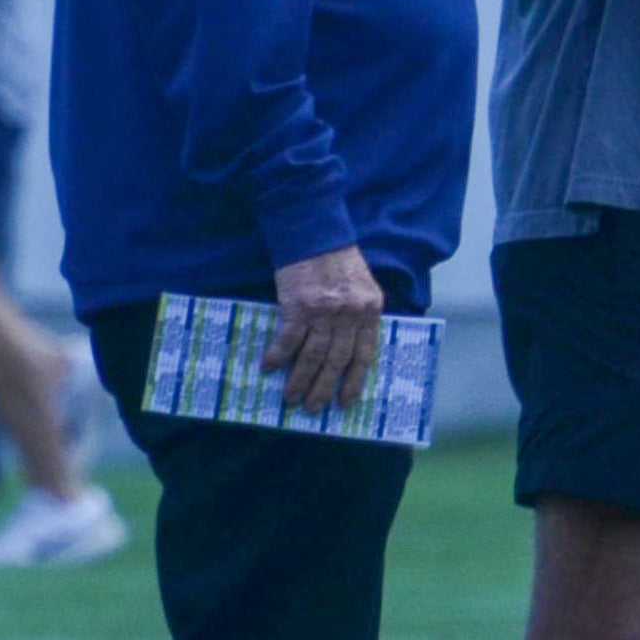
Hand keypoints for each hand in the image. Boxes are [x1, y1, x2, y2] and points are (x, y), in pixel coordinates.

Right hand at [265, 245, 383, 411]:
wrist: (313, 231)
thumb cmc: (336, 258)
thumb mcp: (361, 285)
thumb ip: (359, 314)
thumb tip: (349, 348)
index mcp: (370, 308)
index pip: (365, 353)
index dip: (355, 380)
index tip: (347, 402)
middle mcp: (350, 313)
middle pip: (338, 361)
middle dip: (325, 389)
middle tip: (313, 408)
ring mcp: (325, 311)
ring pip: (313, 357)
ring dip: (300, 381)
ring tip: (291, 398)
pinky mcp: (299, 306)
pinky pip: (288, 340)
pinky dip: (278, 356)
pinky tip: (269, 368)